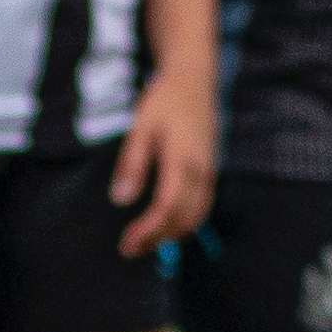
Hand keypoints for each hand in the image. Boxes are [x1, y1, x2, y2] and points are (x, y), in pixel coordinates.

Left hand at [109, 71, 218, 254]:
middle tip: (129, 249)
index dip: (148, 230)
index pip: (167, 207)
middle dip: (156, 239)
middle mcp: (201, 171)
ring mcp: (209, 173)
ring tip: (144, 243)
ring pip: (196, 217)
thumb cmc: (164, 101)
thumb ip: (132, 164)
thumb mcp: (141, 127)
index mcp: (182, 160)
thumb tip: (121, 200)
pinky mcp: (210, 173)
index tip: (127, 243)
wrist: (195, 81)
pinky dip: (185, 224)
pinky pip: (202, 208)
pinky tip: (166, 228)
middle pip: (183, 219)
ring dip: (171, 236)